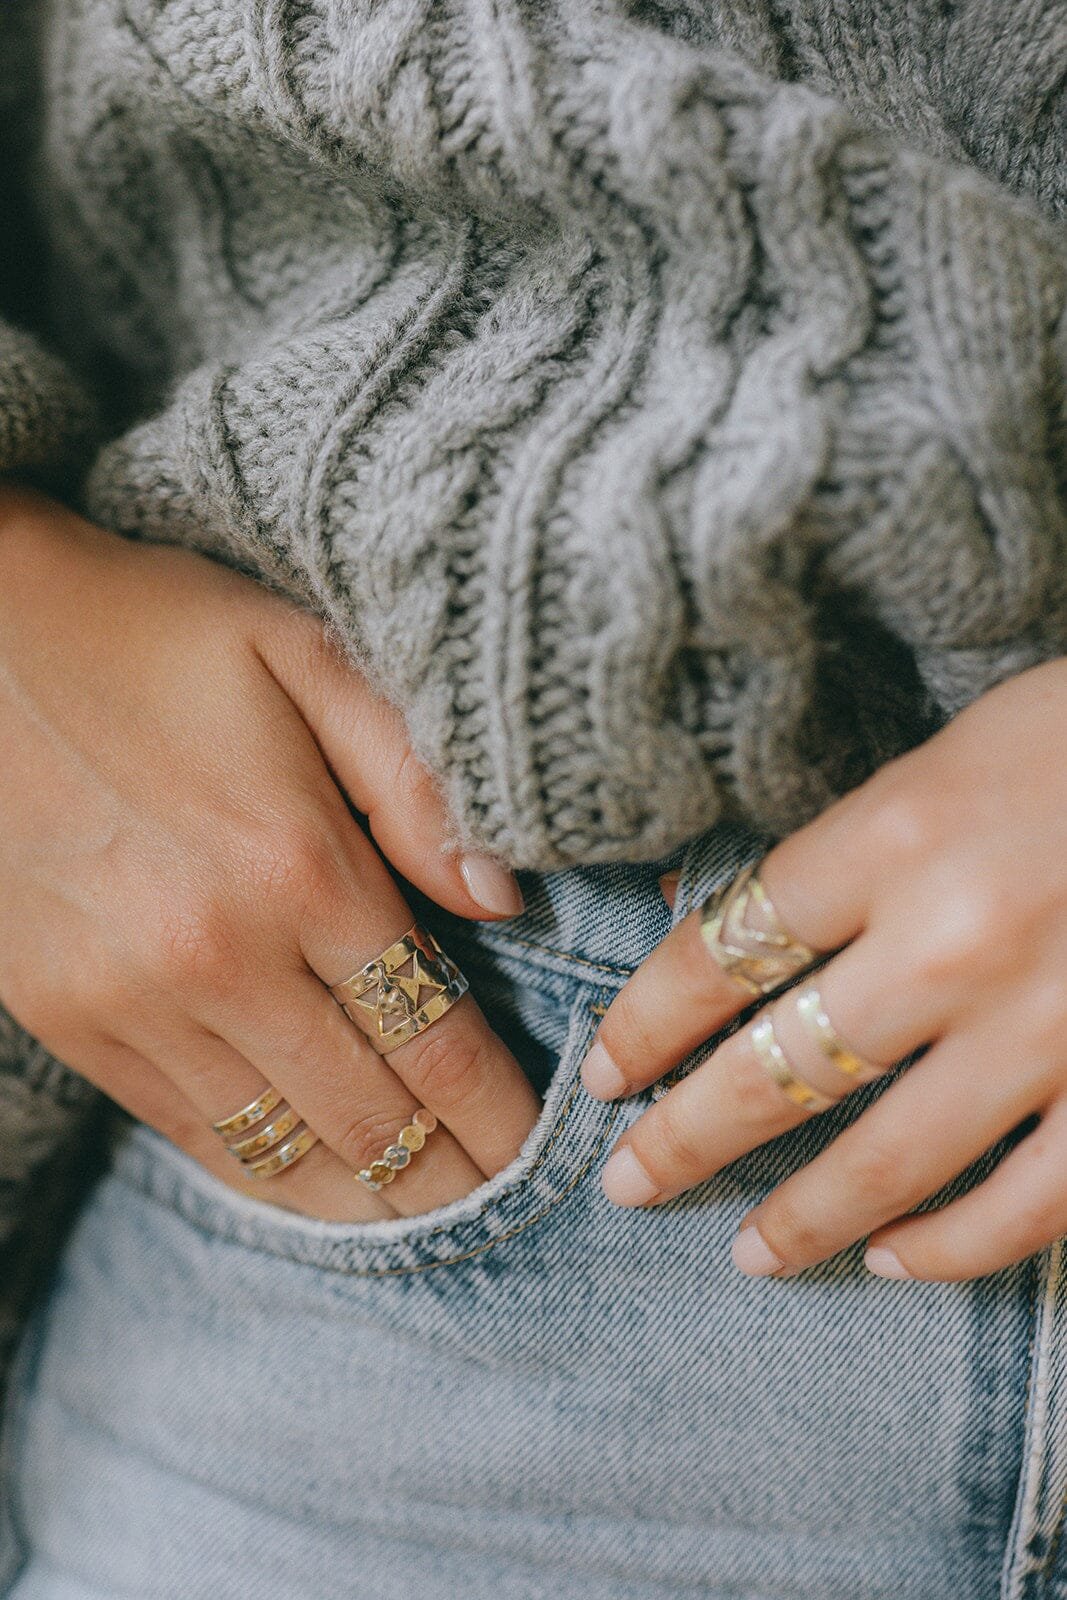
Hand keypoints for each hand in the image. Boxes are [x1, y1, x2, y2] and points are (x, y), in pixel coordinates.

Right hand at [0, 485, 537, 1221]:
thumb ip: (414, 778)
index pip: (435, 1039)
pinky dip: (263, 1170)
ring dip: (367, 1197)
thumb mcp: (303, 653)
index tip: (545, 1149)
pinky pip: (187, 1130)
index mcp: (297, 866)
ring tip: (426, 1217)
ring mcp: (129, 1000)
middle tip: (505, 1201)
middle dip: (454, 1177)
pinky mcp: (65, 1016)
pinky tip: (312, 1183)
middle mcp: (217, 957)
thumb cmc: (153, 632)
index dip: (502, 1115)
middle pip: (370, 1118)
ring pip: (280, 1149)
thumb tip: (504, 899)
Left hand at [580, 659, 1066, 1281]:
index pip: (725, 950)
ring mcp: (1047, 1027)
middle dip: (685, 1138)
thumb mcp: (949, 754)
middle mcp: (955, 940)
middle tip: (628, 1184)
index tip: (606, 1072)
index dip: (647, 1023)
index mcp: (898, 834)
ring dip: (803, 1217)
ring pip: (888, 1160)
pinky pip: (1024, 1206)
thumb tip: (713, 918)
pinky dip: (952, 1249)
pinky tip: (896, 1258)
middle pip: (777, 1068)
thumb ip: (845, 850)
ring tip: (747, 1252)